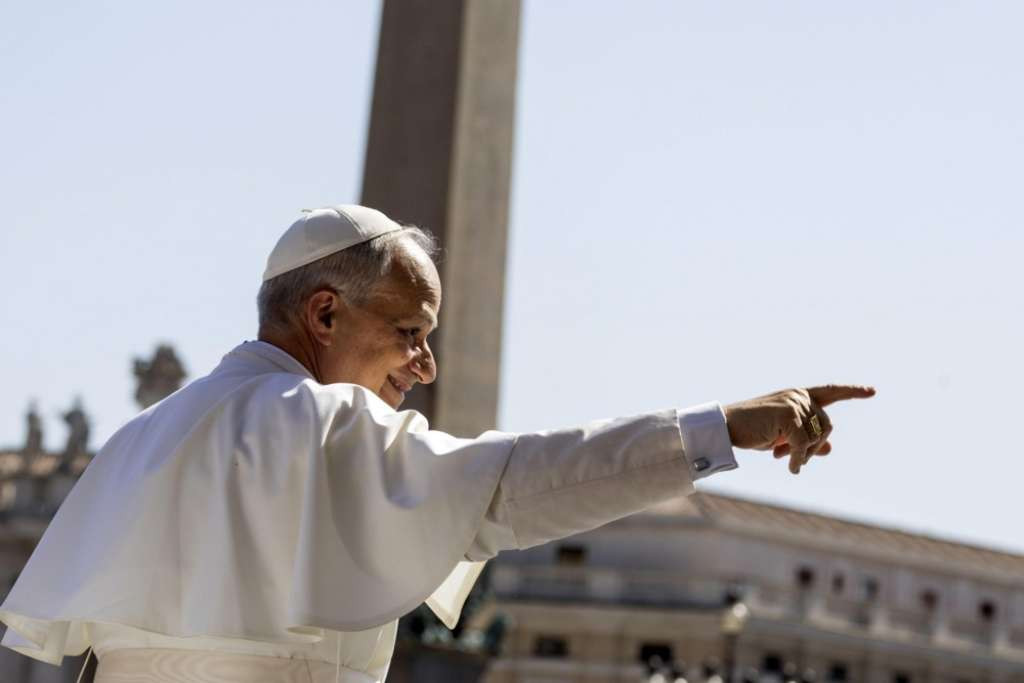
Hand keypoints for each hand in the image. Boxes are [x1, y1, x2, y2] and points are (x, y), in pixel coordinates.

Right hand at [723, 385, 875, 474]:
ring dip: (804, 454)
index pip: (830, 391)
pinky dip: (797, 459)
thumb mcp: (783, 436)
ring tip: (784, 458)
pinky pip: (803, 444)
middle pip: (827, 425)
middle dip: (815, 446)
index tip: (872, 391)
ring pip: (818, 436)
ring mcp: (795, 403)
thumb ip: (807, 440)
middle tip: (793, 458)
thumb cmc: (754, 430)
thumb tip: (829, 450)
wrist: (726, 426)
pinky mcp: (789, 415)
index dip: (851, 391)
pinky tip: (790, 468)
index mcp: (798, 395)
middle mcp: (799, 395)